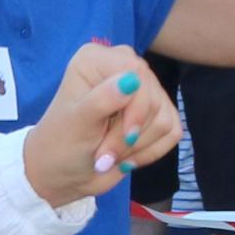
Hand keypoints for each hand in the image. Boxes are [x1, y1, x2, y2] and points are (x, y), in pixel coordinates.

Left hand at [18, 42, 169, 203]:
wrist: (64, 174)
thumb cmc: (61, 145)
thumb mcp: (76, 124)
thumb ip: (101, 101)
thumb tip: (131, 80)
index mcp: (97, 60)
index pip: (136, 72)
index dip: (135, 109)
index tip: (122, 136)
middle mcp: (123, 67)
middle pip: (153, 99)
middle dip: (130, 135)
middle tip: (103, 154)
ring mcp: (143, 90)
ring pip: (165, 119)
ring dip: (138, 146)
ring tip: (110, 155)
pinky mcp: (156, 113)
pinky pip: (173, 131)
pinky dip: (151, 152)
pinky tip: (127, 157)